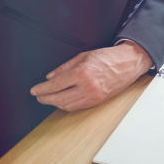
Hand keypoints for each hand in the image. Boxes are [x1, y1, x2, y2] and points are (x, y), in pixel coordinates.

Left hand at [29, 41, 151, 110]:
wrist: (129, 63)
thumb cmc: (110, 57)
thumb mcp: (85, 56)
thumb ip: (65, 67)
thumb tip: (50, 77)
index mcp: (83, 73)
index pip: (56, 85)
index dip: (42, 89)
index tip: (34, 90)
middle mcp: (88, 87)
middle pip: (59, 98)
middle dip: (45, 98)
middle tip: (38, 96)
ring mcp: (93, 96)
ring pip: (67, 105)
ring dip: (55, 103)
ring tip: (48, 99)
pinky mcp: (97, 101)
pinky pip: (77, 107)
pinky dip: (66, 105)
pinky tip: (62, 101)